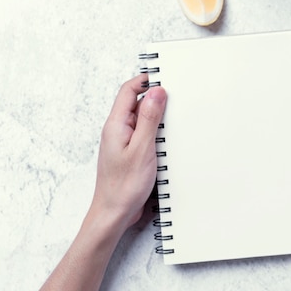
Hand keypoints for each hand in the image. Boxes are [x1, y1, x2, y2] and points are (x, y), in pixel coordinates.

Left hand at [92, 74, 166, 231]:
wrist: (114, 213)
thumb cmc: (124, 186)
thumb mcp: (142, 148)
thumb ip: (149, 119)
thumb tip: (156, 92)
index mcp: (116, 124)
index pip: (128, 90)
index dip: (145, 80)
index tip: (165, 77)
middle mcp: (118, 130)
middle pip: (136, 103)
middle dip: (155, 98)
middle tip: (175, 97)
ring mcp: (124, 142)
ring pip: (142, 120)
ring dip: (158, 118)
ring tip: (174, 120)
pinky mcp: (131, 153)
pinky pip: (145, 135)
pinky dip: (157, 134)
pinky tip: (168, 141)